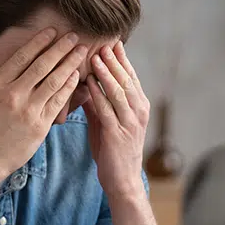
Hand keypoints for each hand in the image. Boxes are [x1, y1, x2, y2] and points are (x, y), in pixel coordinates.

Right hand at [0, 30, 86, 185]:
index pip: (22, 56)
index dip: (39, 41)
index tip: (52, 30)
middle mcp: (12, 94)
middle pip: (42, 65)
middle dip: (60, 48)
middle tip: (74, 36)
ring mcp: (27, 110)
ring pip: (53, 81)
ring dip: (70, 64)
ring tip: (81, 52)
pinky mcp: (39, 125)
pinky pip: (58, 101)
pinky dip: (69, 87)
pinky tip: (77, 76)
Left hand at [83, 42, 149, 199]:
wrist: (123, 181)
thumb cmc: (114, 152)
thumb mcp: (106, 123)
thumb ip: (99, 104)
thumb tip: (86, 85)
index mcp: (138, 107)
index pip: (131, 78)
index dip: (122, 60)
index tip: (113, 43)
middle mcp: (138, 112)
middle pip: (127, 80)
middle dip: (115, 60)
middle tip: (105, 42)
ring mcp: (129, 123)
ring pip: (118, 92)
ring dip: (107, 73)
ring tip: (96, 56)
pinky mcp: (117, 134)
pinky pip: (107, 109)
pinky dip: (98, 94)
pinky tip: (89, 83)